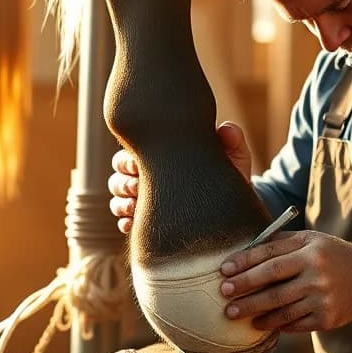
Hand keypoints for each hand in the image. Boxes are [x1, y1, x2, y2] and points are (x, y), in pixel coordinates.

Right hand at [107, 121, 252, 233]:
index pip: (131, 153)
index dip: (129, 159)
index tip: (139, 166)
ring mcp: (143, 201)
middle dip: (123, 180)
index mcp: (162, 157)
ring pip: (116, 197)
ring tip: (136, 206)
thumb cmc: (230, 179)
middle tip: (137, 186)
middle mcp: (147, 177)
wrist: (235, 211)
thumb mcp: (234, 159)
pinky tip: (135, 224)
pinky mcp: (146, 224)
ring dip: (122, 202)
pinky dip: (125, 222)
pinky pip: (123, 222)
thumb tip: (225, 128)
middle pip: (117, 175)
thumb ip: (232, 142)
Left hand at [219, 230, 351, 332]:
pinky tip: (262, 323)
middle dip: (244, 292)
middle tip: (223, 296)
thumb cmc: (330, 254)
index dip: (244, 264)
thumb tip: (243, 252)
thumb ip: (280, 243)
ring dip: (255, 313)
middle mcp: (317, 274)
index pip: (270, 257)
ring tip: (235, 314)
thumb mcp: (310, 239)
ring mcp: (322, 298)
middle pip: (272, 286)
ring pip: (281, 309)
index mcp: (310, 251)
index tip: (224, 270)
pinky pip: (295, 324)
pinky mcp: (327, 319)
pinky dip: (276, 325)